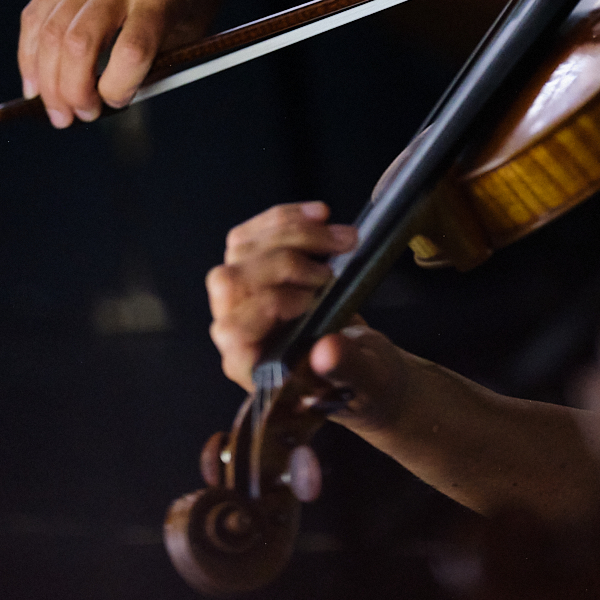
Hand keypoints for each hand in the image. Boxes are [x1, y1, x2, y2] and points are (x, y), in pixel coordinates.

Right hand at [18, 0, 233, 124]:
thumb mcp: (198, 20)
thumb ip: (160, 60)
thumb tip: (111, 104)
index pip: (132, 49)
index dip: (118, 87)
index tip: (117, 103)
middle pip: (80, 43)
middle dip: (72, 91)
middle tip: (76, 117)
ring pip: (49, 31)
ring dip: (46, 79)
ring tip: (56, 109)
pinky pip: (37, 12)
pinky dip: (30, 51)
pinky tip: (35, 79)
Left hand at [206, 200, 417, 432]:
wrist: (367, 368)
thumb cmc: (363, 383)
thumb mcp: (366, 382)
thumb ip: (346, 368)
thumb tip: (326, 349)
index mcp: (254, 368)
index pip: (233, 330)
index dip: (272, 305)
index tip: (317, 302)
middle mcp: (239, 331)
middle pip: (231, 281)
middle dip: (286, 262)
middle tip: (334, 270)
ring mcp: (244, 298)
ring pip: (242, 249)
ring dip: (293, 233)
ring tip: (344, 238)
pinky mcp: (258, 271)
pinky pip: (253, 234)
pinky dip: (286, 218)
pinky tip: (321, 215)